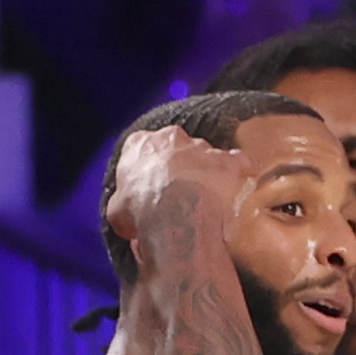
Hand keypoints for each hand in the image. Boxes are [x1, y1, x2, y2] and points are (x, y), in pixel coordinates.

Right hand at [104, 125, 248, 265]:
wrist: (175, 217)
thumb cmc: (142, 212)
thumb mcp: (117, 211)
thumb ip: (123, 203)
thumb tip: (126, 213)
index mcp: (139, 144)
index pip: (142, 148)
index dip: (148, 169)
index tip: (151, 186)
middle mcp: (172, 137)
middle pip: (177, 148)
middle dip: (179, 167)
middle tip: (179, 195)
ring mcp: (203, 147)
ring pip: (208, 155)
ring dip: (207, 173)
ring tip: (207, 201)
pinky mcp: (228, 161)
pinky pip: (238, 163)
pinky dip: (238, 174)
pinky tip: (235, 191)